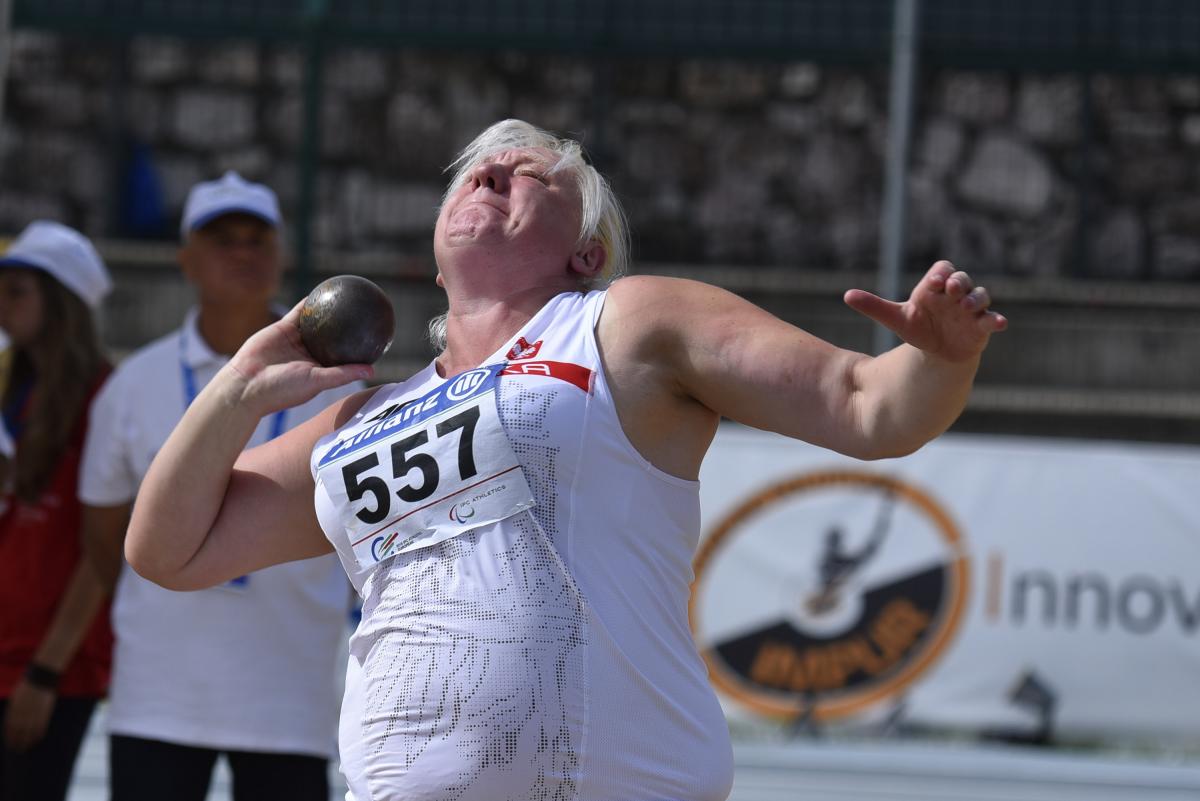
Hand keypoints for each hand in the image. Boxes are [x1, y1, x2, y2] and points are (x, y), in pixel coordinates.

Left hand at [3, 679, 54, 751]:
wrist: (41, 677)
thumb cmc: (26, 685)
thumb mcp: (15, 697)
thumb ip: (13, 710)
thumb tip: (11, 721)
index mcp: (13, 710)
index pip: (9, 729)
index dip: (9, 738)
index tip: (9, 744)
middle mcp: (23, 714)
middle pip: (18, 734)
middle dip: (17, 743)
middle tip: (17, 750)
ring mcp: (34, 714)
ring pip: (29, 733)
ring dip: (27, 742)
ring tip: (25, 748)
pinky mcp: (44, 713)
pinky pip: (41, 727)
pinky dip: (38, 735)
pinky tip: (36, 740)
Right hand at [225, 300, 372, 417]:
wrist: (245, 385)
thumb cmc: (282, 389)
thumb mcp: (317, 381)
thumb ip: (342, 374)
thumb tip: (372, 370)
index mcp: (321, 370)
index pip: (345, 357)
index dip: (360, 348)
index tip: (378, 339)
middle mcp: (310, 355)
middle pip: (334, 338)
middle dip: (349, 327)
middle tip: (368, 313)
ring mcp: (296, 341)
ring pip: (318, 322)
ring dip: (331, 309)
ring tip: (349, 296)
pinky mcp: (282, 328)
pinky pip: (299, 312)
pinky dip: (310, 301)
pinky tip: (324, 290)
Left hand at [843, 261, 1006, 362]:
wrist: (937, 354)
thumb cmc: (919, 329)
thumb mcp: (896, 319)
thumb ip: (874, 306)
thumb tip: (846, 296)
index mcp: (935, 288)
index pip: (942, 270)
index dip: (939, 273)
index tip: (932, 283)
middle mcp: (955, 295)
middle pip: (962, 279)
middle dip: (959, 282)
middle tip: (952, 288)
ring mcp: (971, 310)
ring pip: (980, 296)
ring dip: (976, 298)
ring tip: (967, 305)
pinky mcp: (982, 327)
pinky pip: (992, 320)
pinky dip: (996, 320)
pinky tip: (999, 323)